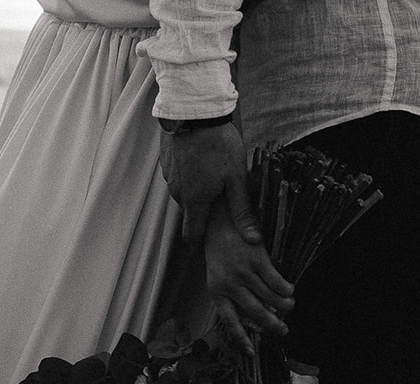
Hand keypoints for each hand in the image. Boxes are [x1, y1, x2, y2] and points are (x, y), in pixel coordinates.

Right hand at [159, 122, 262, 246]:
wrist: (193, 109)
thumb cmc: (218, 143)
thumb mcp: (236, 179)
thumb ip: (242, 211)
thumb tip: (252, 239)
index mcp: (194, 202)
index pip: (192, 236)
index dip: (203, 239)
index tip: (215, 235)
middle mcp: (177, 193)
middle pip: (191, 212)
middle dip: (205, 208)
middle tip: (223, 191)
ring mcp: (169, 177)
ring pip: (185, 192)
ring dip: (197, 188)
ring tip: (214, 169)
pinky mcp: (166, 162)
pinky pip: (179, 176)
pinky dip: (190, 172)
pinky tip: (202, 157)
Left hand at [204, 208, 292, 354]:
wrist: (219, 220)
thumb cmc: (220, 249)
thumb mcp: (218, 275)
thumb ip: (231, 295)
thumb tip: (252, 317)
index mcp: (217, 292)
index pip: (230, 321)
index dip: (242, 338)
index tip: (251, 353)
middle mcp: (229, 285)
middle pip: (255, 313)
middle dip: (272, 325)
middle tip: (283, 330)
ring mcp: (243, 272)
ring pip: (269, 298)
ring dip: (283, 305)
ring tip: (290, 306)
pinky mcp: (256, 259)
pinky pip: (276, 281)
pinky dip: (285, 288)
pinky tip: (290, 290)